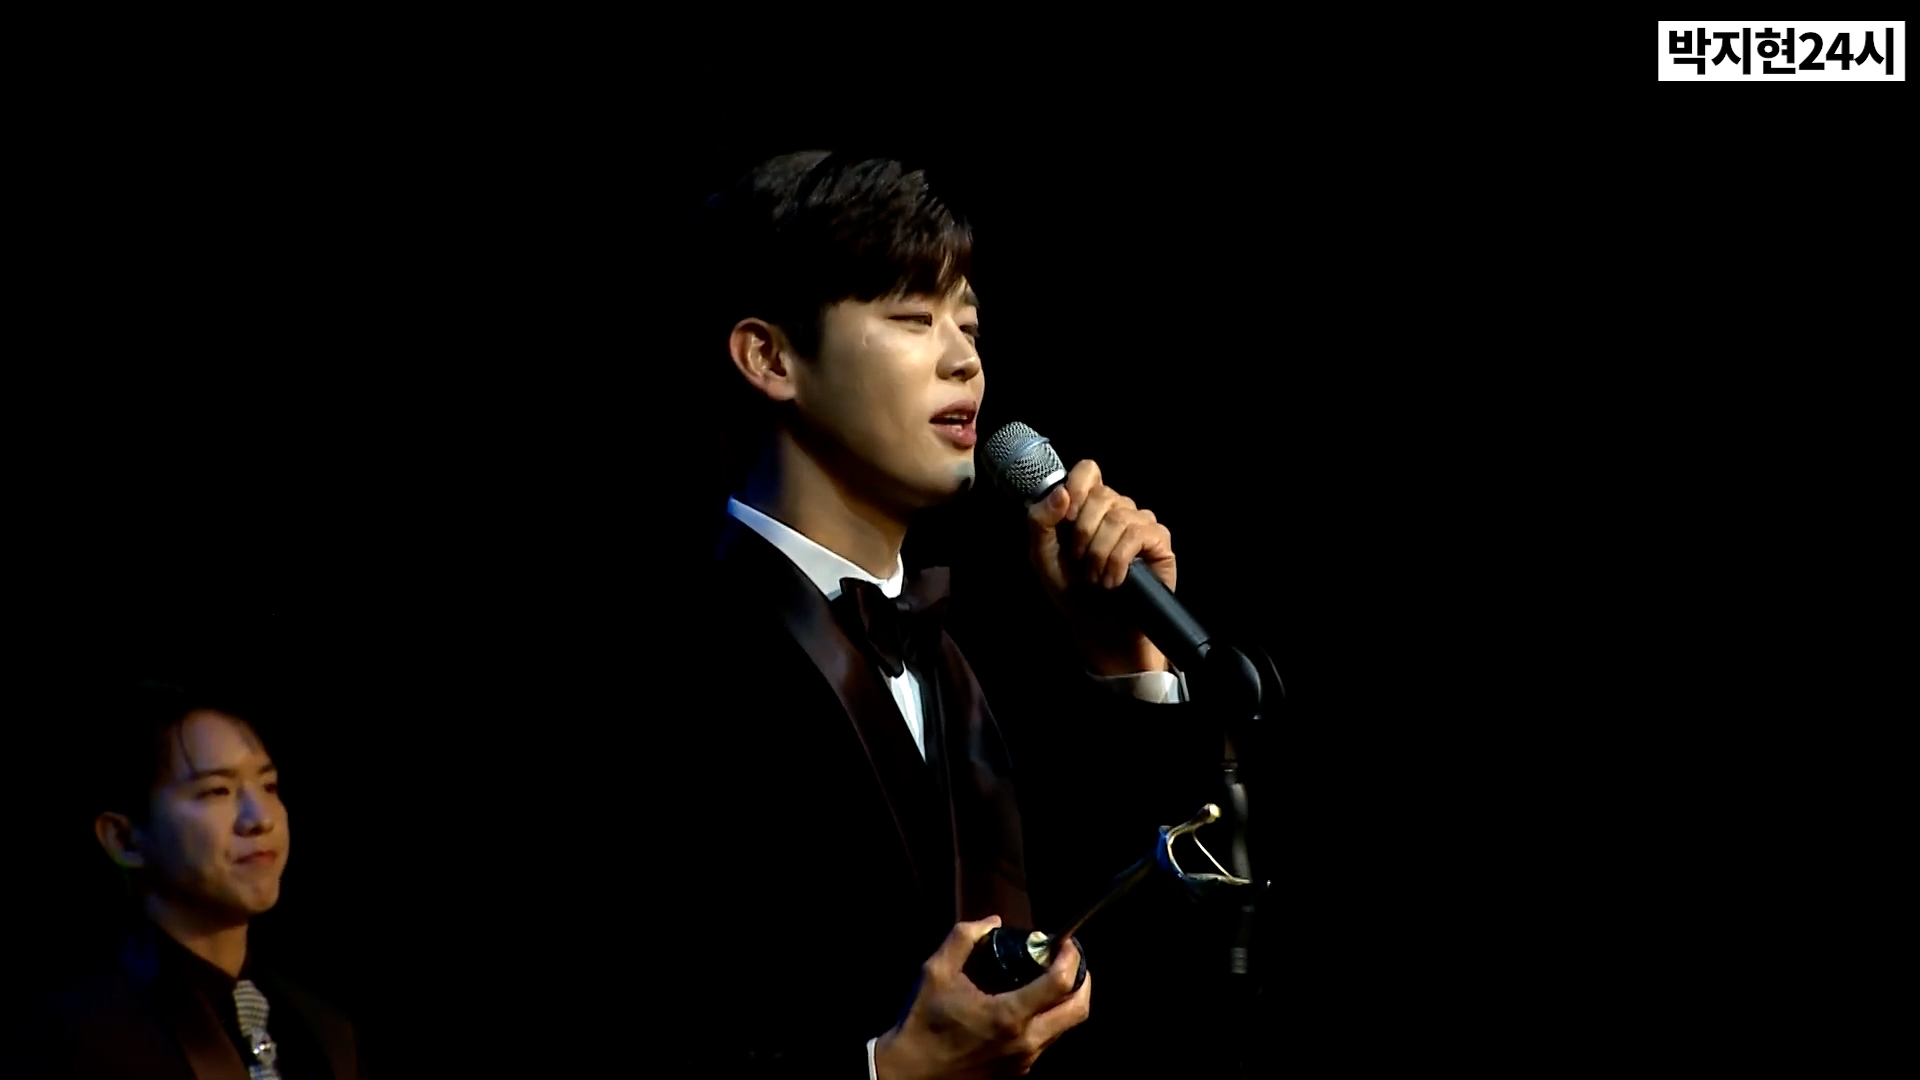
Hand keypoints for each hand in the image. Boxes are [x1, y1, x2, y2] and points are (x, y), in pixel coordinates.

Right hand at [874, 916, 1091, 1079]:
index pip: (1061, 984)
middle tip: (1070, 960)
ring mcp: (1023, 1062)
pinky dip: (1047, 1019)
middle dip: (1083, 980)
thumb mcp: (936, 972)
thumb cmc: (923, 1022)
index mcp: (1009, 1016)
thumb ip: (964, 938)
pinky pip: (1046, 1043)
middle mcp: (1025, 1043)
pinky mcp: (1017, 1074)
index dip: (1072, 957)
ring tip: (1050, 979)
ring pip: (1064, 1028)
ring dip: (1065, 1001)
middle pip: (1078, 1011)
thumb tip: (991, 922)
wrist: (910, 1074)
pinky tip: (1028, 1005)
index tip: (1066, 943)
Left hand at [1025, 459, 1176, 675]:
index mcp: (1088, 506)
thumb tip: (1060, 493)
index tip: (1067, 517)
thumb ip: (1040, 522)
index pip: (1088, 470)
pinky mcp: (1158, 541)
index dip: (1078, 486)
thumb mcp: (1043, 556)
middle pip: (1101, 495)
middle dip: (1083, 534)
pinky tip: (1114, 580)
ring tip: (1096, 578)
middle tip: (1080, 562)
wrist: (1098, 627)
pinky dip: (1119, 560)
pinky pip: (1138, 534)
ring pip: (1119, 517)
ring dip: (1100, 554)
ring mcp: (1140, 522)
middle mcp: (1116, 508)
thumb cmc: (1072, 590)